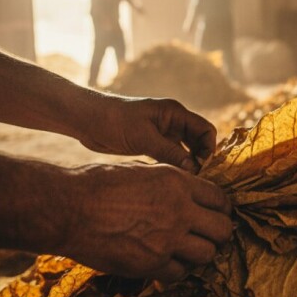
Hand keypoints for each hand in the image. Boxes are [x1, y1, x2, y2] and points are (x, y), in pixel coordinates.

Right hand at [61, 163, 231, 280]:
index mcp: (177, 182)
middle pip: (222, 229)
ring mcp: (167, 240)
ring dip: (200, 253)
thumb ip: (170, 183)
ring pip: (207, 254)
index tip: (216, 214)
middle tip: (210, 235)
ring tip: (188, 250)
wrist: (69, 208)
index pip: (219, 199)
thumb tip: (187, 192)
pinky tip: (166, 261)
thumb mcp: (142, 170)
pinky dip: (176, 269)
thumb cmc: (98, 184)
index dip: (222, 208)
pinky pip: (179, 273)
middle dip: (219, 233)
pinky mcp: (151, 263)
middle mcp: (179, 210)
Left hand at [79, 96, 216, 170]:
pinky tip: (171, 180)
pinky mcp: (151, 145)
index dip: (209, 148)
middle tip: (199, 179)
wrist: (87, 120)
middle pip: (198, 141)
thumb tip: (194, 169)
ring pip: (185, 151)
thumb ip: (170, 152)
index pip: (205, 129)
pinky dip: (174, 167)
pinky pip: (171, 157)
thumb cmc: (115, 121)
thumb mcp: (144, 137)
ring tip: (186, 182)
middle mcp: (172, 122)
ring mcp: (162, 134)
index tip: (204, 166)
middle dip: (201, 159)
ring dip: (188, 165)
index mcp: (174, 113)